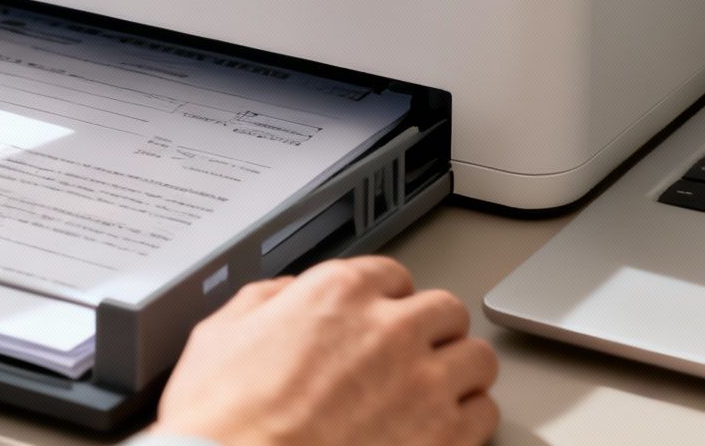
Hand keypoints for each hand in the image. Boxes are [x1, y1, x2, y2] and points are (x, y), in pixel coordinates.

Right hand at [154, 257, 498, 445]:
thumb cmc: (222, 421)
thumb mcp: (220, 335)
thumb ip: (266, 301)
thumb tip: (287, 296)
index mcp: (340, 294)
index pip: (392, 276)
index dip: (385, 301)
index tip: (382, 319)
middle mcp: (391, 329)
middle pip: (445, 310)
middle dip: (430, 331)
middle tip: (413, 355)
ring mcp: (423, 383)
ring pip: (477, 358)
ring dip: (459, 372)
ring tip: (439, 392)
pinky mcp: (443, 436)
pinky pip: (485, 413)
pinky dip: (469, 420)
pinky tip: (446, 430)